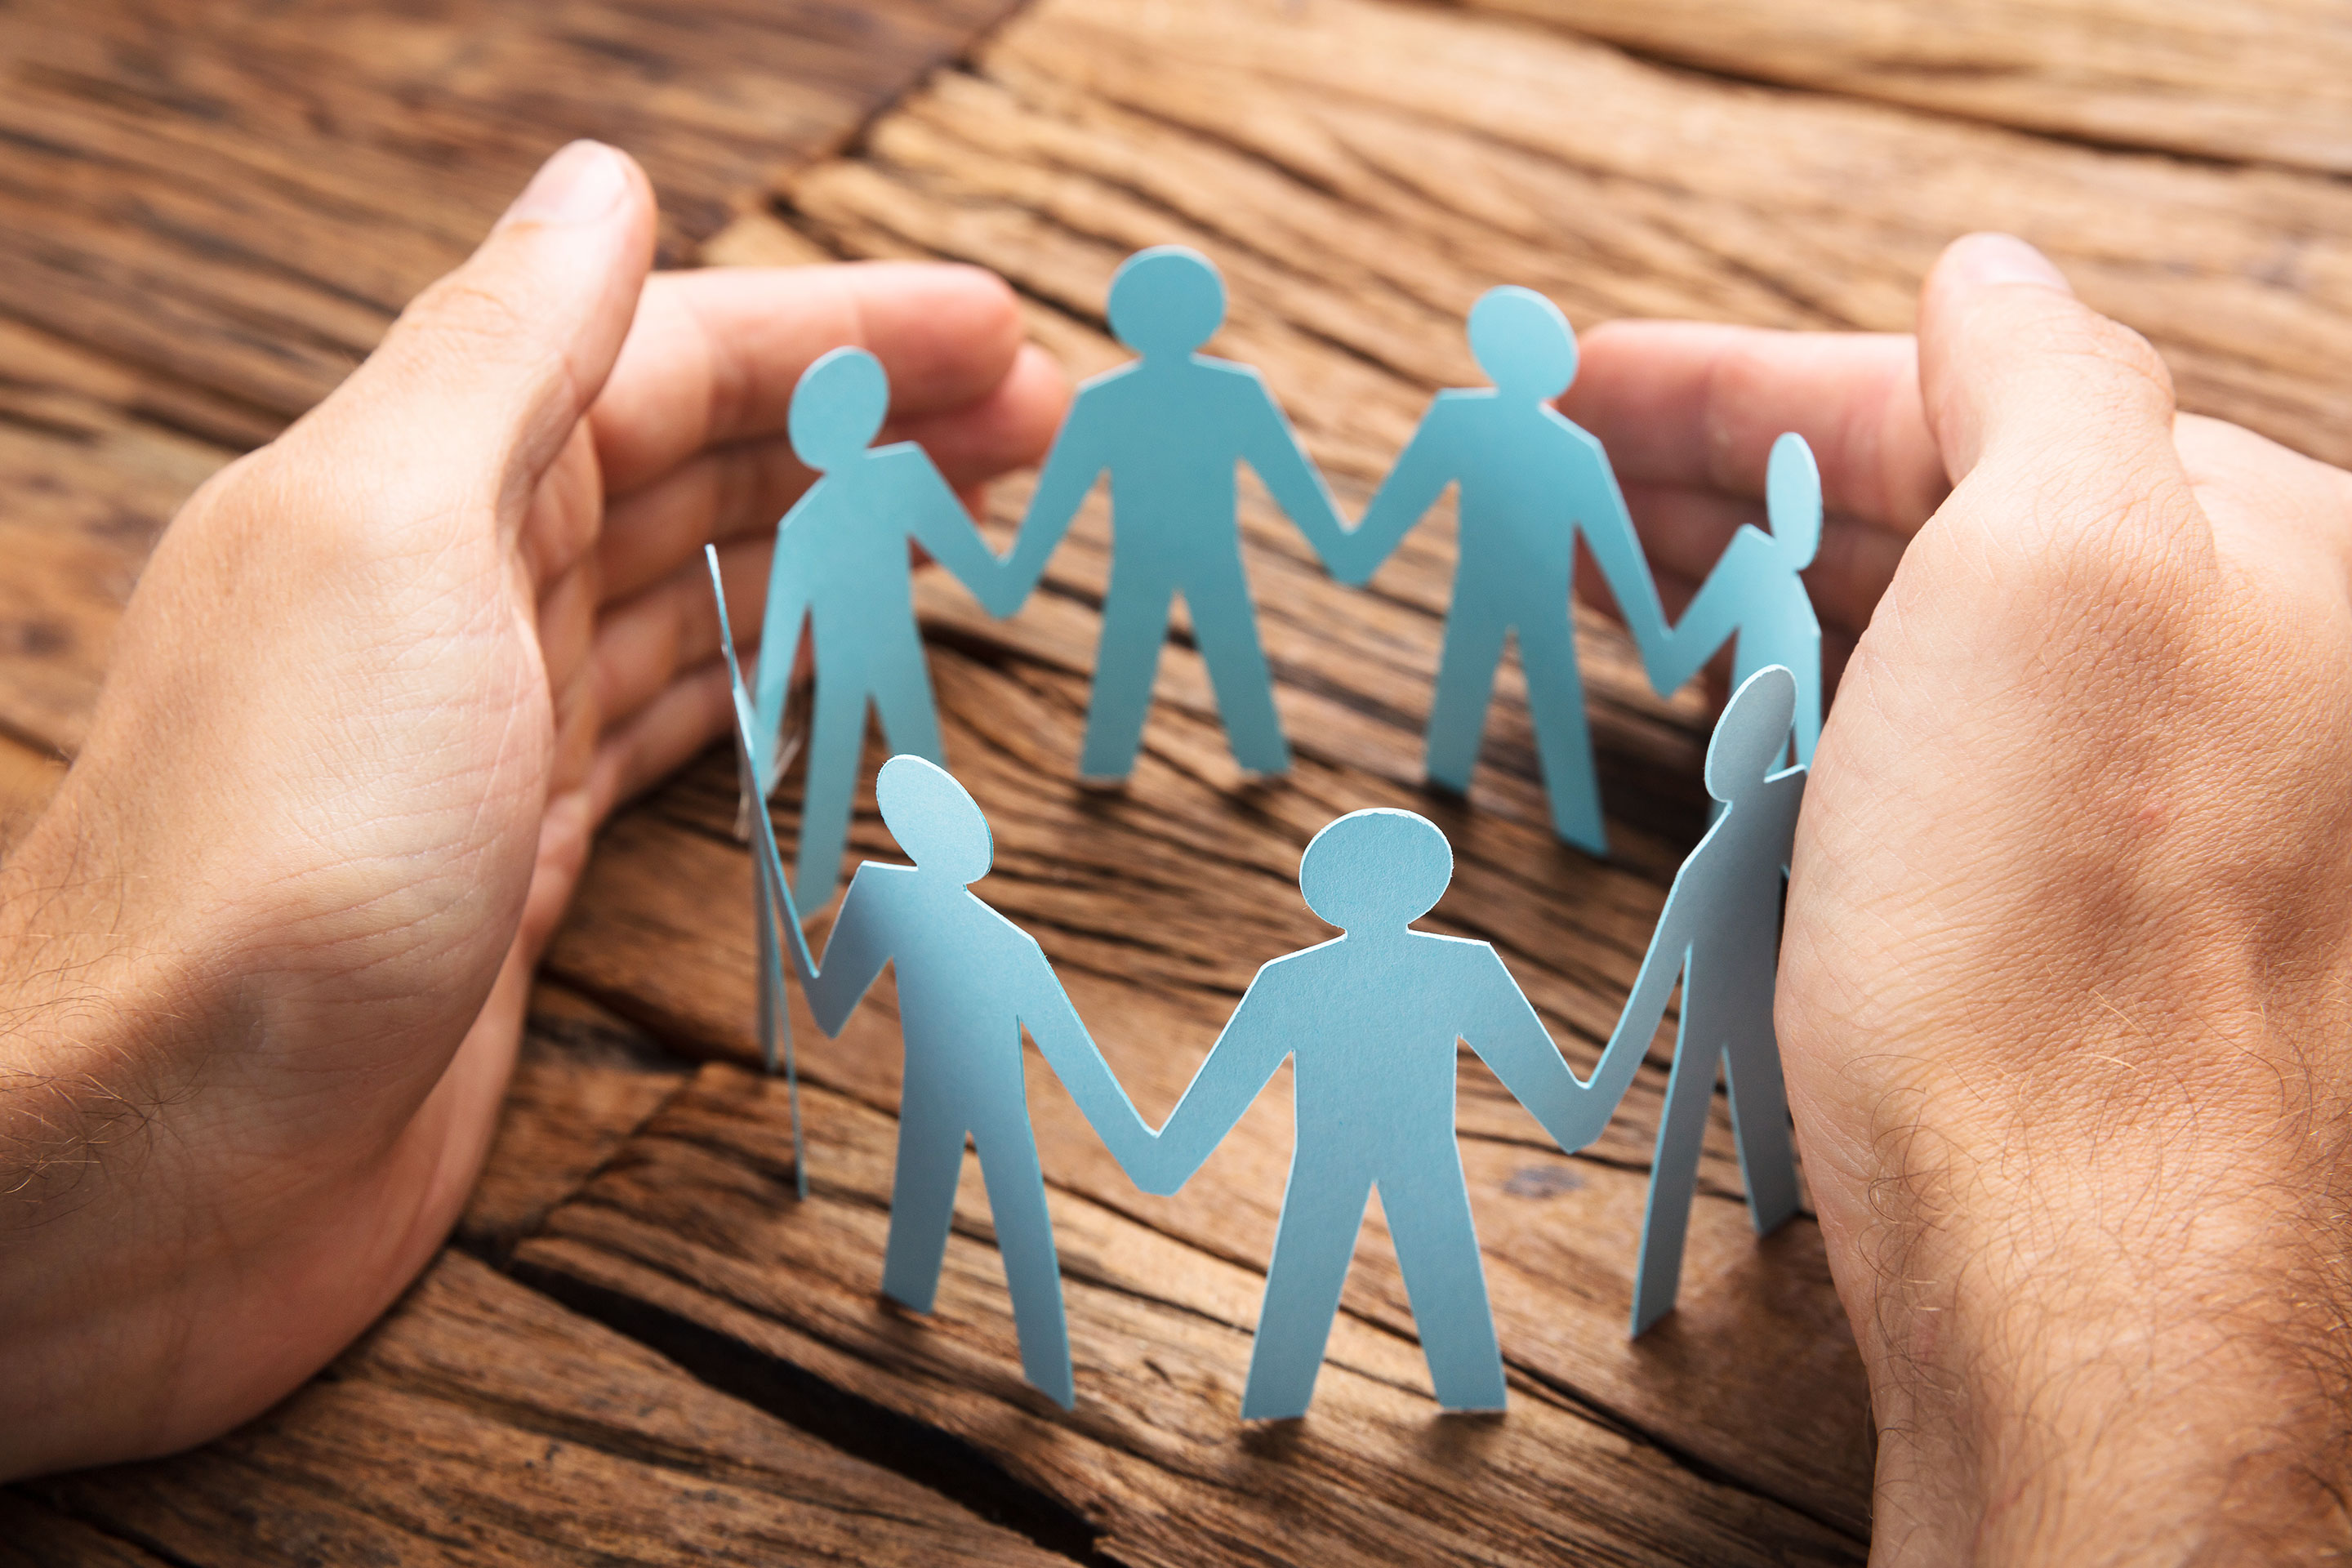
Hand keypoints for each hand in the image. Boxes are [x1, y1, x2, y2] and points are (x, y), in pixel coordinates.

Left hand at [0, 141, 1063, 1478]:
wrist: (161, 1157)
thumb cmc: (277, 846)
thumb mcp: (392, 535)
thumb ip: (502, 350)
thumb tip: (604, 179)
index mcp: (422, 483)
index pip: (666, 357)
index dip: (843, 332)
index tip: (1002, 331)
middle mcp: (451, 589)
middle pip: (696, 463)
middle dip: (868, 424)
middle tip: (1039, 423)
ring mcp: (485, 730)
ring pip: (696, 588)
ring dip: (834, 536)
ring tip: (971, 518)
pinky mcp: (517, 859)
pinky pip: (673, 724)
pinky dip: (766, 674)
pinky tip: (830, 661)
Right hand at [1578, 236, 2351, 1557]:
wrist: (2080, 1280)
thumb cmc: (2057, 939)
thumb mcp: (2060, 568)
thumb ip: (2039, 374)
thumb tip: (1988, 269)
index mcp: (2259, 551)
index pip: (1966, 395)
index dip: (1745, 378)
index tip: (1574, 385)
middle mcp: (2236, 674)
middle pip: (1938, 511)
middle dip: (1731, 476)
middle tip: (1552, 476)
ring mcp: (2154, 811)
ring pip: (1923, 636)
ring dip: (1753, 584)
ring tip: (1602, 575)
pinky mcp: (2074, 927)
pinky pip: (1919, 755)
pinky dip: (1804, 704)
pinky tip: (1720, 709)